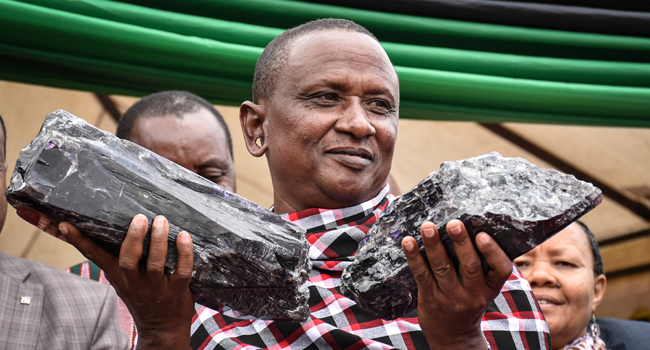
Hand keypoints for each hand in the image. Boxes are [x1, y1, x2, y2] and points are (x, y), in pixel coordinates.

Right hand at [57, 215, 194, 349]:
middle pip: (128, 259)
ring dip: (159, 241)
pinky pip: (182, 270)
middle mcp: (135, 281)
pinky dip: (184, 253)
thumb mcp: (124, 281)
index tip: (67, 225)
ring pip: (155, 263)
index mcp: (120, 276)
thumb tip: (107, 229)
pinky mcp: (177, 290)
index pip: (96, 257)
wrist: (161, 329)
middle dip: (133, 238)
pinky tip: (184, 237)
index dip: (80, 241)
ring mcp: (156, 287)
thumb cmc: (143, 297)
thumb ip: (117, 260)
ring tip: (161, 221)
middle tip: (140, 218)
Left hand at [402, 220, 511, 349]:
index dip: (492, 251)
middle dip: (460, 242)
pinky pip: (422, 275)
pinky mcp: (430, 298)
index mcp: (491, 287)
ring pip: (443, 268)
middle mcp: (473, 294)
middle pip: (469, 266)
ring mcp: (451, 297)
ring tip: (428, 227)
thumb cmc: (469, 301)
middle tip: (453, 223)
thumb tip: (467, 224)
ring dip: (434, 245)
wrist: (453, 336)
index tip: (482, 235)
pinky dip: (414, 257)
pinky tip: (408, 242)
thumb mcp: (482, 287)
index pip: (500, 269)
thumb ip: (480, 263)